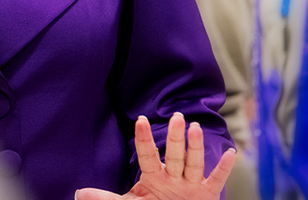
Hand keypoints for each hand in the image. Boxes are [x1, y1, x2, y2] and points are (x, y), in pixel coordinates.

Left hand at [76, 113, 235, 199]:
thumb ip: (106, 199)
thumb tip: (78, 193)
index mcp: (154, 177)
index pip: (148, 154)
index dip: (144, 138)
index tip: (141, 119)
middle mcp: (173, 177)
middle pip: (174, 155)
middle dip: (176, 138)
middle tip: (177, 116)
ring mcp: (190, 185)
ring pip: (193, 163)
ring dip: (195, 147)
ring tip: (195, 128)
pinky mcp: (206, 196)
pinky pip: (216, 180)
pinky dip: (223, 168)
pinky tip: (229, 152)